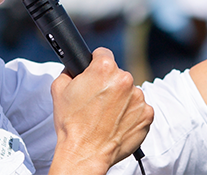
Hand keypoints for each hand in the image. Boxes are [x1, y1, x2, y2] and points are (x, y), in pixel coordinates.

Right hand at [50, 48, 153, 173]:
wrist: (85, 152)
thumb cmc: (71, 124)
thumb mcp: (59, 89)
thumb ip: (69, 71)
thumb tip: (74, 67)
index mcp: (104, 68)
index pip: (103, 54)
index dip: (95, 64)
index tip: (94, 74)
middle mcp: (125, 79)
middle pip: (117, 74)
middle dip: (108, 84)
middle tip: (96, 101)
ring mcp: (138, 97)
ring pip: (129, 92)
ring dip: (120, 100)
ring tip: (105, 116)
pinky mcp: (147, 114)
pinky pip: (139, 109)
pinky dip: (130, 114)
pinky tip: (116, 123)